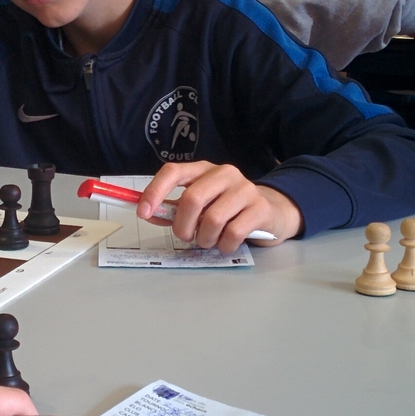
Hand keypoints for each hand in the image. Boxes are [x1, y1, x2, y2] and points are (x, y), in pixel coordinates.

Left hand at [138, 162, 301, 252]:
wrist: (271, 211)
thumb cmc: (228, 208)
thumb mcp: (200, 205)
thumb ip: (173, 209)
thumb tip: (148, 213)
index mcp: (203, 170)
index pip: (173, 172)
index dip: (155, 191)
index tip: (143, 212)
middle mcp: (224, 174)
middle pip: (192, 199)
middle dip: (183, 226)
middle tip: (187, 237)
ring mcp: (245, 189)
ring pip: (213, 220)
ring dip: (205, 239)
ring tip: (209, 240)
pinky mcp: (260, 209)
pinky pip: (233, 233)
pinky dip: (224, 245)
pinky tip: (227, 243)